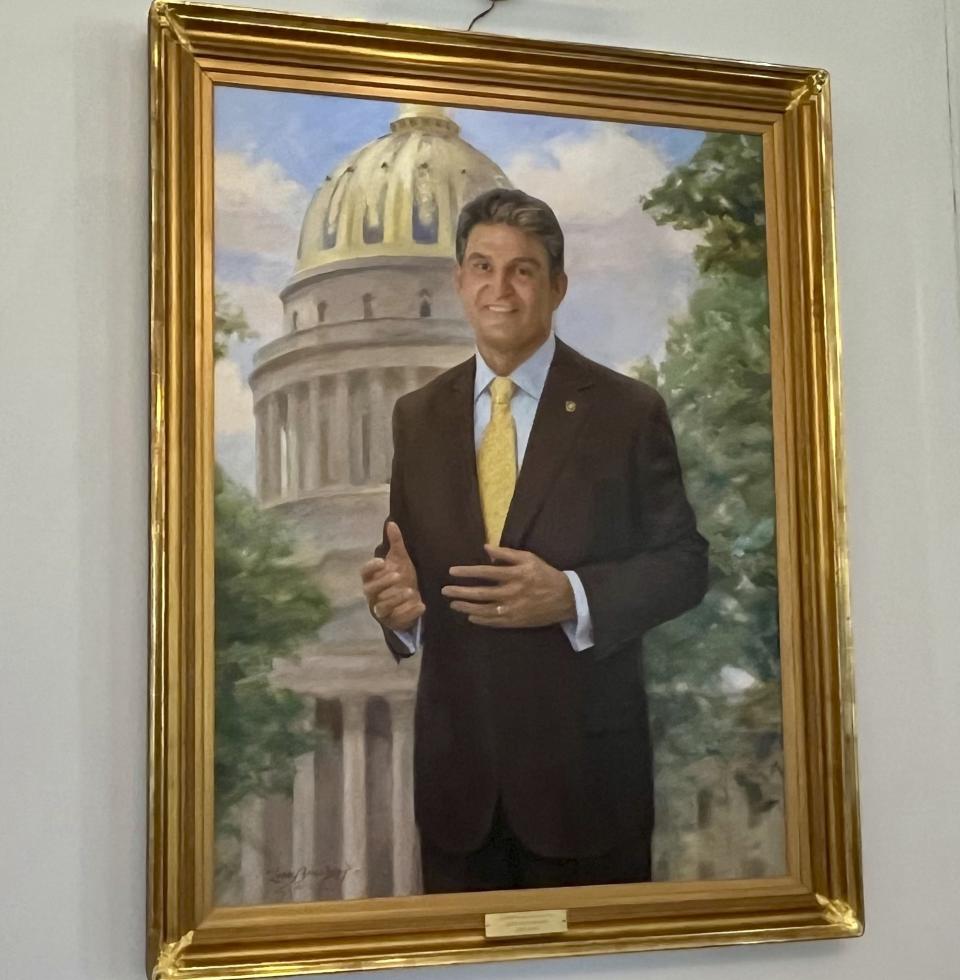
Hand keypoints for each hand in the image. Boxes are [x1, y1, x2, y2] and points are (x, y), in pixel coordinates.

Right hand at [361, 522, 424, 631]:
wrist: (410, 600)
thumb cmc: (400, 577)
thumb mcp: (400, 560)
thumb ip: (396, 543)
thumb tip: (392, 523)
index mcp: (372, 579)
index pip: (364, 573)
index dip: (371, 568)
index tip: (381, 561)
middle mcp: (373, 595)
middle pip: (370, 590)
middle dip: (383, 583)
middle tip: (397, 575)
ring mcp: (382, 609)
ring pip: (383, 607)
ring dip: (396, 599)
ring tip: (411, 591)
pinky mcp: (393, 621)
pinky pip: (398, 619)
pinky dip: (410, 613)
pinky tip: (422, 605)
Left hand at [441, 544, 575, 627]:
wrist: (566, 598)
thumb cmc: (545, 575)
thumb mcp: (529, 558)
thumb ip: (506, 553)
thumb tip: (485, 548)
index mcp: (514, 575)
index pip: (485, 572)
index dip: (467, 572)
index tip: (451, 571)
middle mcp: (511, 593)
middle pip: (480, 593)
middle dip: (460, 591)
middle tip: (445, 590)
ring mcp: (513, 609)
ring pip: (484, 610)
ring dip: (466, 607)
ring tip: (453, 604)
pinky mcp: (516, 621)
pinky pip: (494, 622)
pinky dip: (480, 620)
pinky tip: (470, 617)